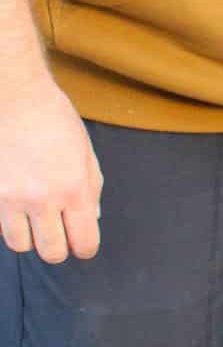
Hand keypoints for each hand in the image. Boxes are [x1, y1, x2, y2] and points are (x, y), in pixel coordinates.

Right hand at [0, 76, 102, 262]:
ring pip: (21, 245)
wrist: (14, 94)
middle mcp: (43, 198)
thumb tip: (91, 219)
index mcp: (74, 188)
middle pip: (51, 252)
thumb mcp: (84, 151)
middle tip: (57, 231)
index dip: (84, 247)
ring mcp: (11, 196)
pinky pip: (0, 226)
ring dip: (29, 236)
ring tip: (32, 217)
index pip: (84, 243)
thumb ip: (91, 189)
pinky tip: (15, 204)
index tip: (80, 241)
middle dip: (58, 247)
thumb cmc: (53, 118)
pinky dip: (8, 222)